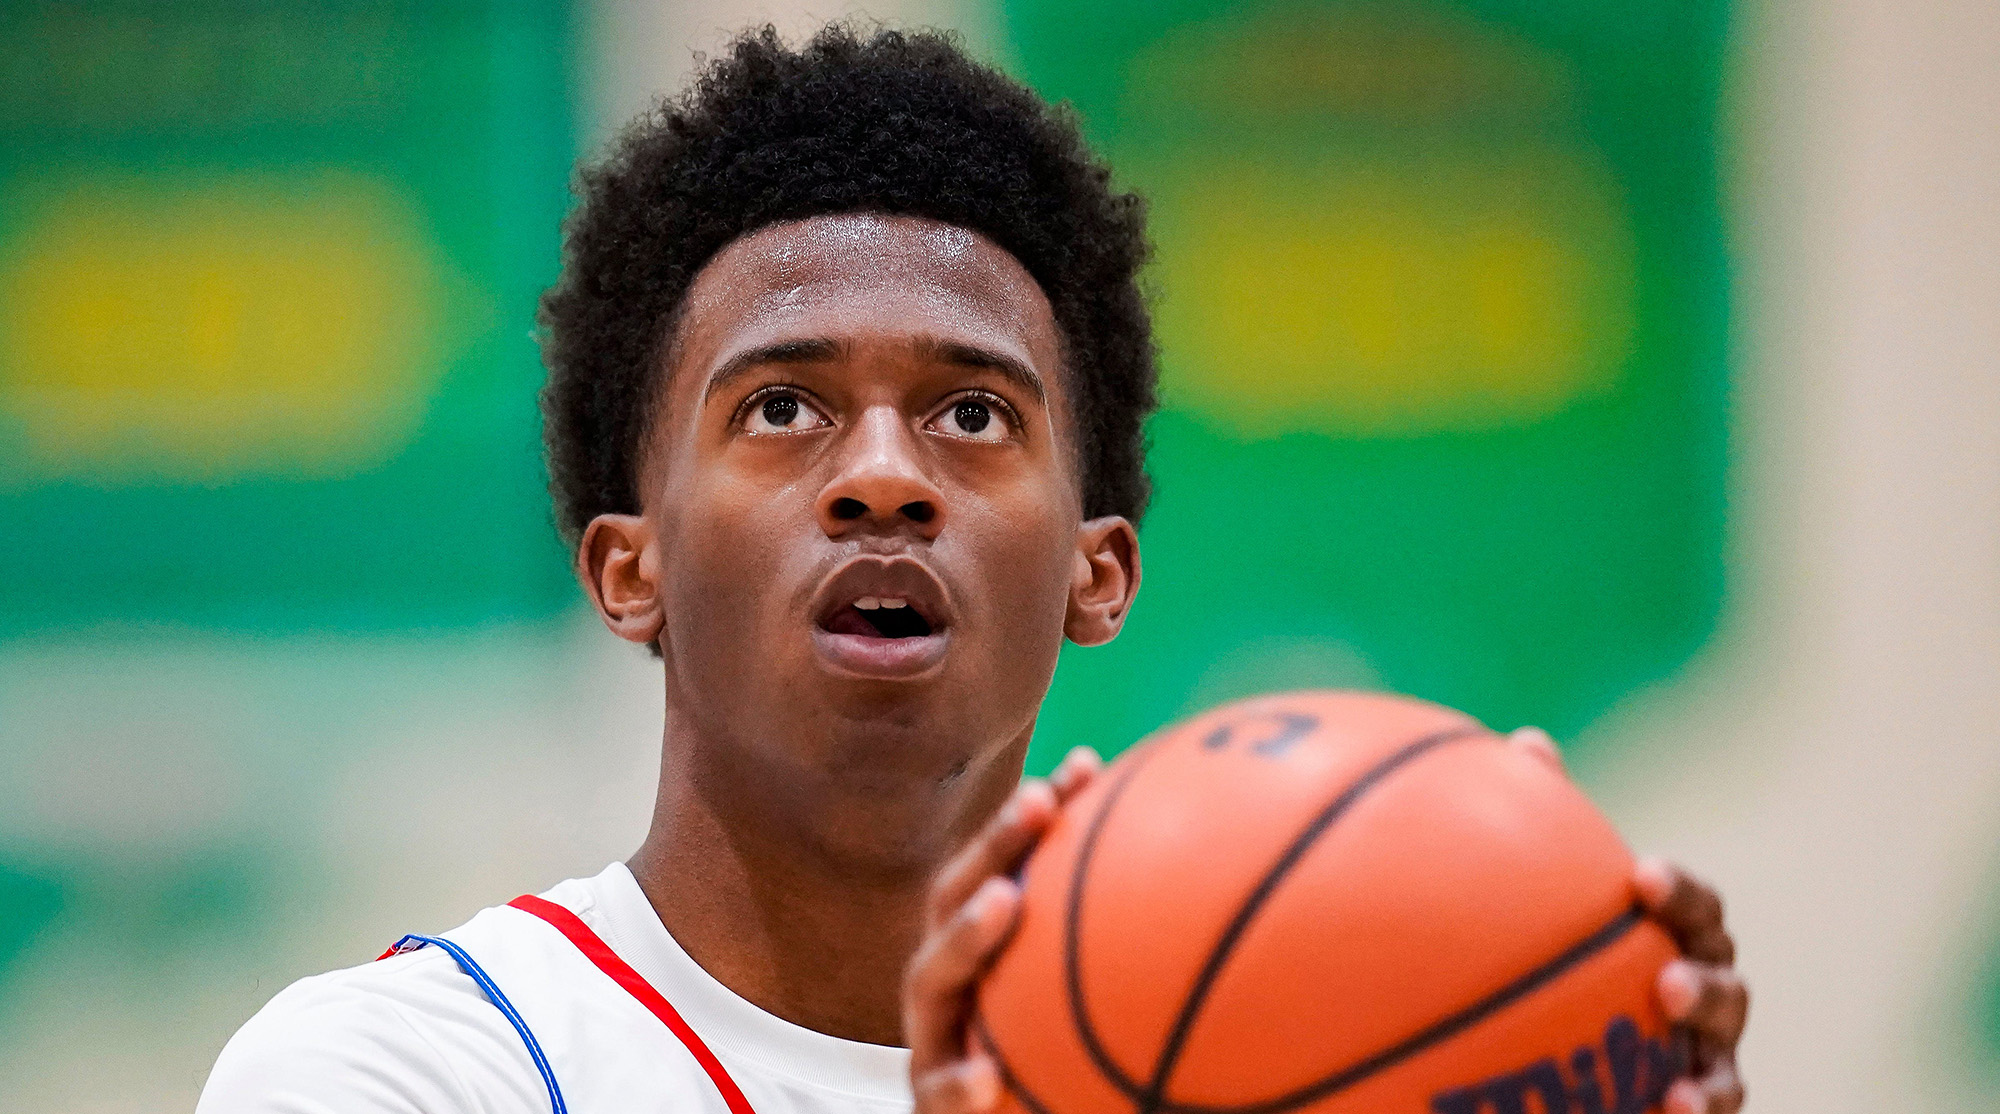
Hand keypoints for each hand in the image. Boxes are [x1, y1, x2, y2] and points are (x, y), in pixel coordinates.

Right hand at [905, 747, 1102, 1113]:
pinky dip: (958, 1083)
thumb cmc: (1057, 1072)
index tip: (1086, 764)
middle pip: (957, 896)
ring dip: (964, 934)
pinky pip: (938, 1092)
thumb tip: (1236, 898)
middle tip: (1040, 803)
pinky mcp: (930, 1103)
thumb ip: (1134, 954)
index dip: (1039, 814)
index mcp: (983, 947)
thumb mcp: (1092, 1012)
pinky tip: (988, 1078)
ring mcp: (934, 1036)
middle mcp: (951, 980)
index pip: (1004, 864)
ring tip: (1003, 902)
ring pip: (930, 978)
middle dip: (996, 843)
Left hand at [1510, 727, 1747, 1113]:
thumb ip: (1539, 834)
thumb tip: (1530, 743)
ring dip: (1704, 1074)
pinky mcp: (1690, 1103)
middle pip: (1723, 984)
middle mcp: (1698, 999)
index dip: (1677, 893)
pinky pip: (1708, 1112)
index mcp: (1671, 939)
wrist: (1551, 1066)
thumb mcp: (1542, 903)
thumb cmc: (1558, 962)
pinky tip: (1666, 1113)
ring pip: (1723, 1063)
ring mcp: (1699, 1061)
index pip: (1691, 909)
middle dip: (1703, 980)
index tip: (1640, 879)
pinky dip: (1697, 1111)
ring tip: (1676, 1082)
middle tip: (1664, 979)